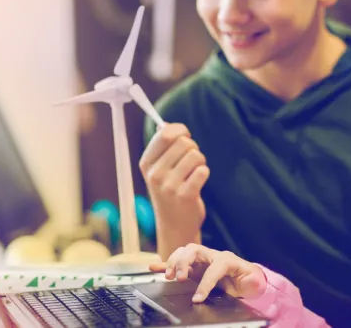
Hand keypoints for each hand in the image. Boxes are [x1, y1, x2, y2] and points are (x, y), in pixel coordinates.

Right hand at [139, 123, 209, 239]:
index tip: (185, 136)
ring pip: (195, 155)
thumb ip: (162, 147)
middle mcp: (155, 174)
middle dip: (193, 147)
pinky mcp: (184, 196)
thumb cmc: (170, 192)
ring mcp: (168, 186)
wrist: (175, 226)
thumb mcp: (158, 170)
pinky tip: (198, 182)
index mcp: (146, 163)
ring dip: (200, 161)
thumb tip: (165, 124)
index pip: (164, 134)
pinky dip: (204, 173)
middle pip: (183, 142)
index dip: (180, 130)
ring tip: (194, 172)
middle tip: (191, 160)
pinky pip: (202, 171)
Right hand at [149, 244, 266, 302]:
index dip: (205, 283)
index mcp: (226, 260)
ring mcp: (201, 260)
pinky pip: (177, 262)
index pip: (213, 268)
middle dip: (184, 262)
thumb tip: (249, 282)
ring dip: (174, 262)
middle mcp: (211, 256)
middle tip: (179, 278)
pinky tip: (154, 267)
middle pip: (194, 250)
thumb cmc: (248, 280)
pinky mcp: (193, 267)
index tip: (198, 298)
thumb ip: (252, 282)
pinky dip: (165, 264)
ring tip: (169, 276)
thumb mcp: (253, 282)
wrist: (244, 278)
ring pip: (184, 252)